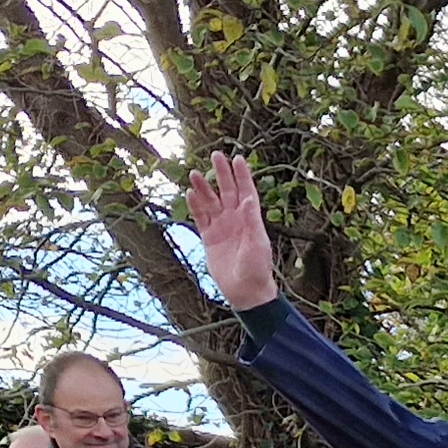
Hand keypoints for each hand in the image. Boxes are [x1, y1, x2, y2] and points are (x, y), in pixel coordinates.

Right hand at [186, 149, 281, 308]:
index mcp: (250, 219)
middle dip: (221, 174)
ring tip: (194, 173)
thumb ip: (251, 220)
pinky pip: (201, 218)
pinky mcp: (210, 238)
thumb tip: (247, 198)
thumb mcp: (258, 243)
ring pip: (211, 202)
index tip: (238, 158)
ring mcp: (222, 227)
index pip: (246, 191)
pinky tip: (190, 194)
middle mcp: (236, 219)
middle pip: (227, 191)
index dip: (242, 175)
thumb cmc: (257, 268)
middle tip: (215, 155)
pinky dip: (195, 206)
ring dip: (204, 188)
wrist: (245, 291)